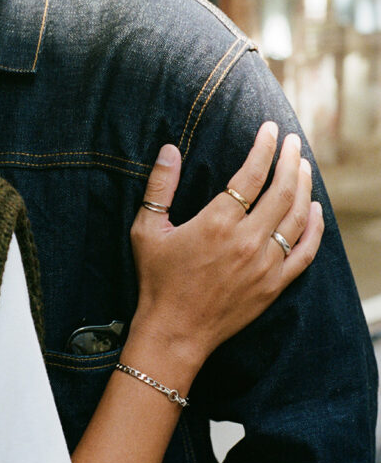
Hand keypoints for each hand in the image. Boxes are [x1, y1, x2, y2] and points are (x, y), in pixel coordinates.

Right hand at [128, 122, 323, 369]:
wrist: (174, 332)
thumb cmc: (157, 280)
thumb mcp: (146, 230)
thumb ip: (160, 187)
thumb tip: (169, 149)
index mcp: (216, 224)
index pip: (250, 174)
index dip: (263, 148)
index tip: (269, 129)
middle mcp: (246, 241)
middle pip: (281, 191)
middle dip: (290, 160)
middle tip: (292, 141)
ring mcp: (265, 265)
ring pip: (297, 216)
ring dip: (304, 187)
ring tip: (303, 166)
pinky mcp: (274, 285)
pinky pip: (305, 251)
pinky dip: (315, 227)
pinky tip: (316, 209)